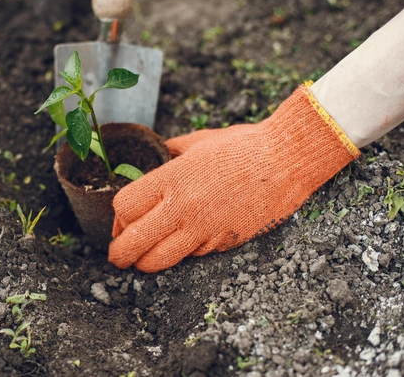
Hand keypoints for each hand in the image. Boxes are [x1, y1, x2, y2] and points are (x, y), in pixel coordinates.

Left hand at [108, 85, 359, 272]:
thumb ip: (170, 150)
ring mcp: (203, 229)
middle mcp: (182, 208)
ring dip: (145, 264)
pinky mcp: (222, 243)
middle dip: (120, 254)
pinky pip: (190, 256)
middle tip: (117, 256)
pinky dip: (180, 255)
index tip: (121, 221)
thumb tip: (156, 151)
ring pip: (159, 260)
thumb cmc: (244, 146)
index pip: (124, 208)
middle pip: (133, 243)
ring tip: (140, 261)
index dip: (117, 219)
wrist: (287, 161)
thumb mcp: (198, 140)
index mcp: (171, 179)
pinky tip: (182, 243)